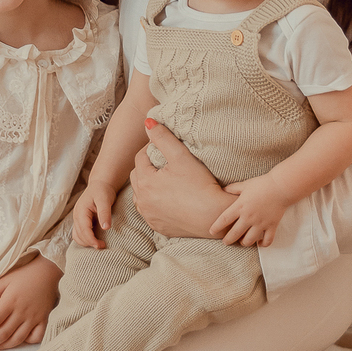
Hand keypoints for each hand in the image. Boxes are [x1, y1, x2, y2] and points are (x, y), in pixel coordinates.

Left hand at [0, 254, 62, 350]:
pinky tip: (17, 340)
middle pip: (3, 333)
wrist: (49, 271)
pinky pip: (36, 337)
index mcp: (11, 301)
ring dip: (3, 346)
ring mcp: (34, 318)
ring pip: (17, 339)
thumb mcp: (5, 279)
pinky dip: (27, 342)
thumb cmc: (25, 274)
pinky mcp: (44, 320)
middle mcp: (22, 312)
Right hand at [72, 179, 117, 249]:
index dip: (91, 240)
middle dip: (90, 243)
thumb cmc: (103, 191)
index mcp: (81, 211)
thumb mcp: (105, 200)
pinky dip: (86, 239)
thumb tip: (106, 228)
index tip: (100, 246)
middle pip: (79, 235)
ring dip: (86, 243)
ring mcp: (77, 219)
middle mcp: (77, 216)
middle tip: (103, 246)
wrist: (100, 184)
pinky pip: (80, 234)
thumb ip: (104, 213)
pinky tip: (95, 240)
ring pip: (77, 236)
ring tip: (99, 244)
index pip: (83, 230)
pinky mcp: (81, 221)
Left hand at [129, 122, 229, 239]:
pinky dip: (154, 204)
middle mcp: (142, 201)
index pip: (140, 158)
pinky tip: (167, 199)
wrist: (214, 215)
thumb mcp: (181, 156)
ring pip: (141, 196)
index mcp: (145, 182)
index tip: (162, 147)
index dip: (150, 149)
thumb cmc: (199, 185)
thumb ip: (163, 138)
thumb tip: (148, 123)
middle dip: (146, 168)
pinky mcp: (158, 227)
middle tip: (162, 162)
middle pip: (137, 177)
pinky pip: (150, 212)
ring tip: (163, 180)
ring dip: (148, 187)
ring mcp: (149, 216)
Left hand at [210, 175, 288, 247]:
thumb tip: (222, 189)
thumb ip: (233, 188)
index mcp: (240, 206)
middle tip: (225, 242)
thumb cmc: (262, 184)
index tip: (211, 231)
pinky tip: (259, 243)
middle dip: (228, 240)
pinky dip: (263, 244)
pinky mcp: (272, 226)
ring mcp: (261, 223)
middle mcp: (249, 217)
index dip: (216, 227)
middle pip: (234, 233)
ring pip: (249, 240)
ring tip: (242, 242)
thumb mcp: (245, 184)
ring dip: (244, 243)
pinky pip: (267, 240)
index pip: (224, 219)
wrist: (281, 186)